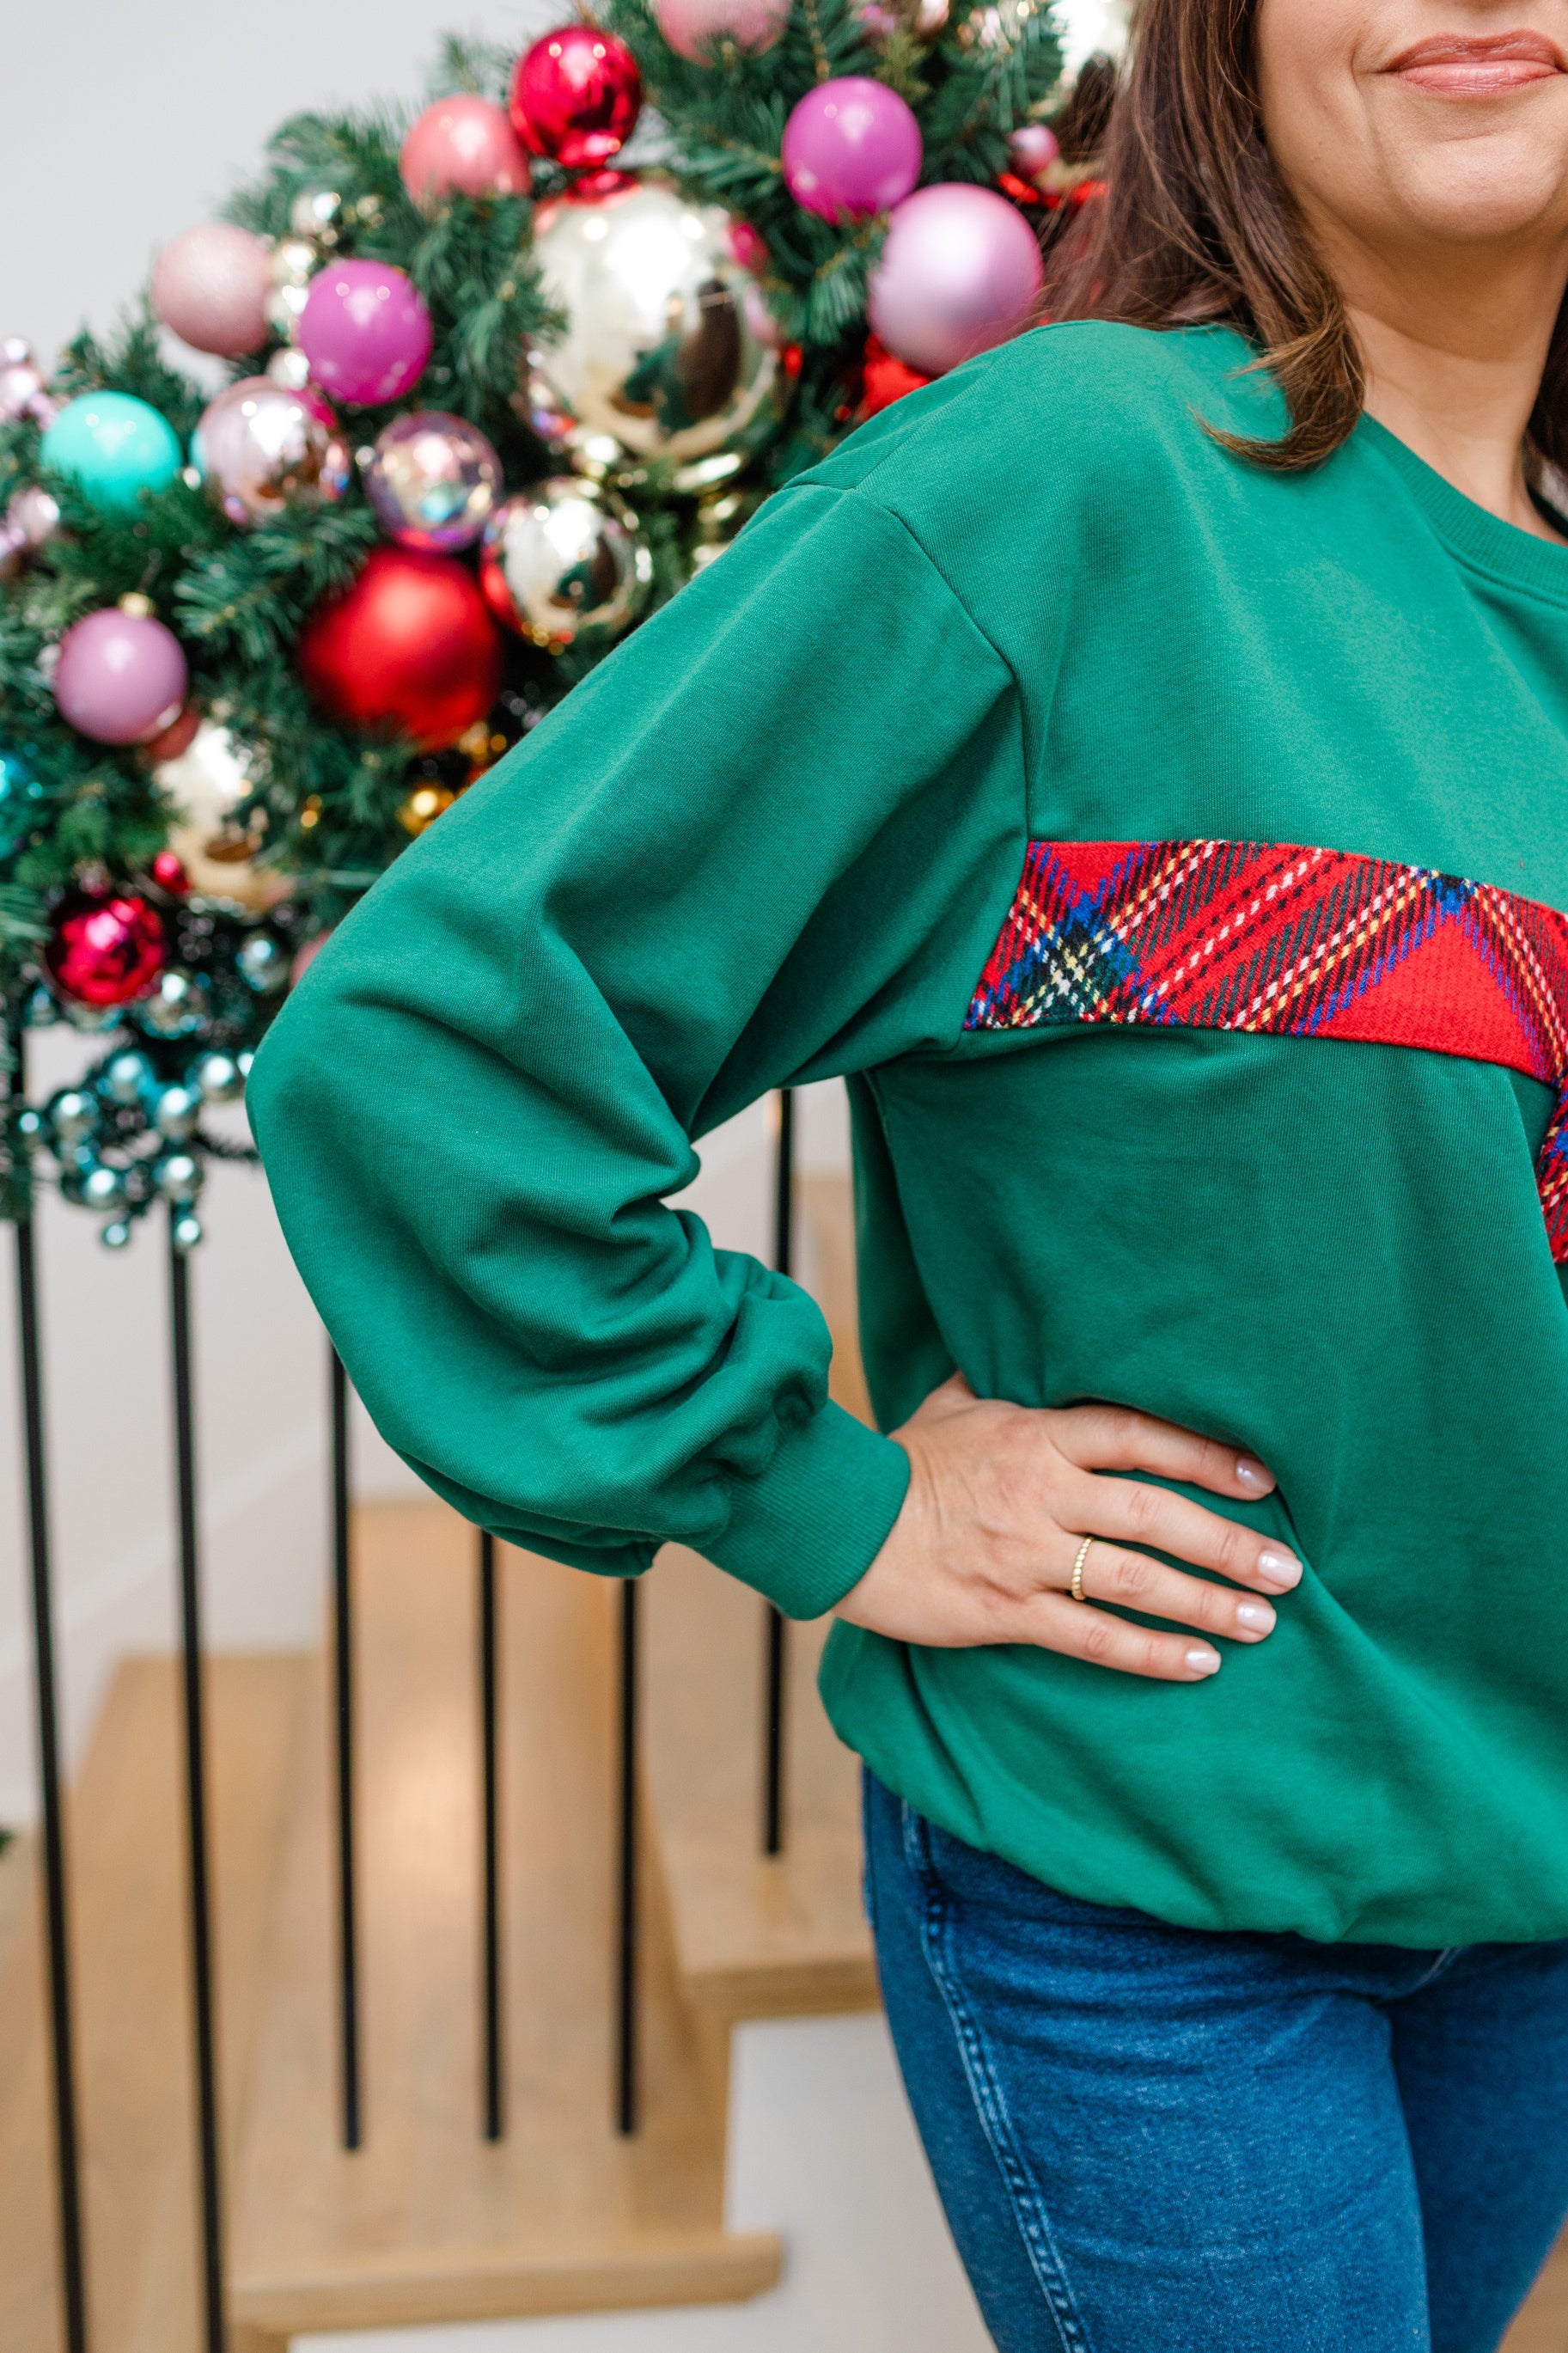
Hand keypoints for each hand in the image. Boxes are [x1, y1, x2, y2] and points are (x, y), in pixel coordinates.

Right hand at [836, 1375, 1301, 1681]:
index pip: (1139, 1437)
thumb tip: (1026, 1339)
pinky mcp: (1004, 1611)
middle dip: (1228, 1541)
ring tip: (1261, 1621)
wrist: (836, 1524)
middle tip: (1287, 1568)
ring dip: (1205, 1601)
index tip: (1263, 1479)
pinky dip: (1150, 1653)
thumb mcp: (953, 1404)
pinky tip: (1199, 1663)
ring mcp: (1024, 1555)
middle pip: (1153, 1513)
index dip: (1206, 1455)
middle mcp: (1040, 1492)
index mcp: (1035, 1436)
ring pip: (1133, 1581)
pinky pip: (1091, 1639)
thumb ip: (1004, 1381)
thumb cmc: (901, 1462)